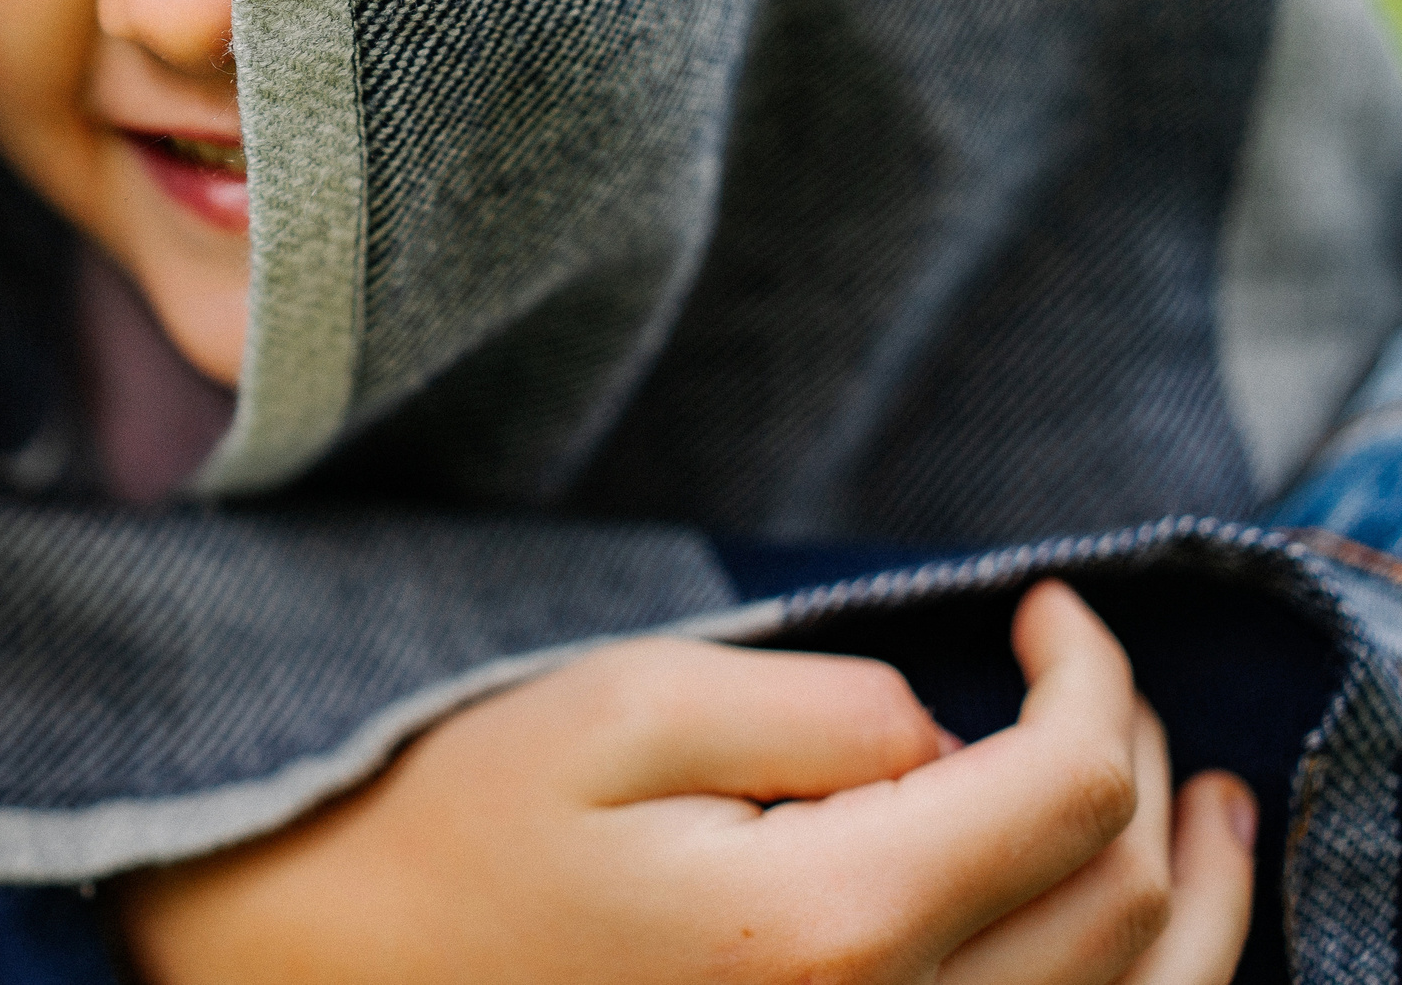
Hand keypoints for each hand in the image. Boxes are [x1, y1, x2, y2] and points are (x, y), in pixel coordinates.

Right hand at [118, 581, 1256, 984]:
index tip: (1048, 605)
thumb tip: (941, 733)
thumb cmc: (464, 819)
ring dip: (1195, 899)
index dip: (1089, 677)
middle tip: (1095, 672)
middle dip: (1144, 766)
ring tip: (1211, 807)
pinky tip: (1136, 933)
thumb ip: (823, 708)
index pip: (1063, 793)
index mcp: (825, 933)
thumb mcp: (627, 705)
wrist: (344, 961)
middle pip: (1122, 907)